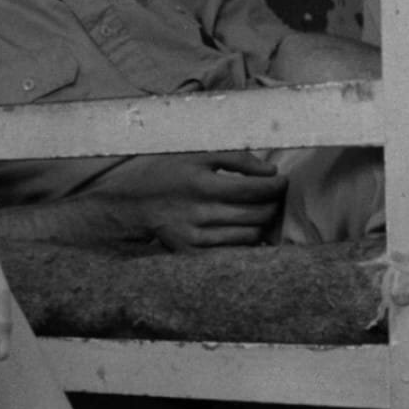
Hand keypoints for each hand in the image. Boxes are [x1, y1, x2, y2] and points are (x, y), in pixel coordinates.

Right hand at [94, 151, 286, 249]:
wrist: (128, 206)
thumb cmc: (165, 175)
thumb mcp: (194, 155)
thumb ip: (235, 157)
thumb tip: (269, 171)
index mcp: (201, 183)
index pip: (256, 188)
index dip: (276, 185)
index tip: (280, 181)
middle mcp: (199, 212)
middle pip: (258, 214)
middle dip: (273, 204)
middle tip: (272, 196)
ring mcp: (195, 236)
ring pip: (250, 235)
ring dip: (262, 223)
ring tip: (258, 211)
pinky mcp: (192, 253)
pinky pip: (233, 252)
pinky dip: (245, 242)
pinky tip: (244, 229)